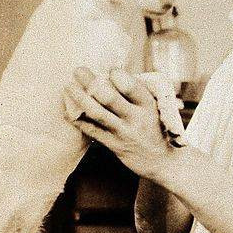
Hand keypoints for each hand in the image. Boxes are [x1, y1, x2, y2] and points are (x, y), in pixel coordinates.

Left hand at [63, 67, 177, 180]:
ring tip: (68, 87)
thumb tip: (112, 74)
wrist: (163, 161)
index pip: (130, 85)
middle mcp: (136, 118)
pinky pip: (93, 131)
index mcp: (148, 104)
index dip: (116, 74)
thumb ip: (137, 93)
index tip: (109, 70)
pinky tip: (69, 112)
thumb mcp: (156, 108)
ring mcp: (124, 133)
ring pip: (97, 113)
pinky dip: (80, 121)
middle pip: (109, 97)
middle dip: (91, 81)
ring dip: (80, 98)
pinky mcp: (114, 145)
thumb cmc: (157, 128)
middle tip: (78, 70)